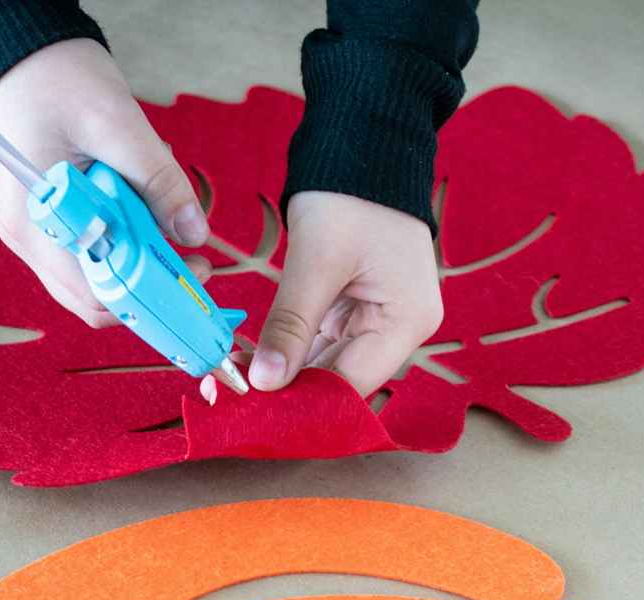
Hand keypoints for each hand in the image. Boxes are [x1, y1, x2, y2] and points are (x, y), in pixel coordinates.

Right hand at [0, 40, 210, 327]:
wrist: (30, 55)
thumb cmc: (61, 82)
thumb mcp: (118, 125)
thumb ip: (159, 180)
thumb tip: (195, 233)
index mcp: (34, 225)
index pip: (94, 296)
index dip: (150, 297)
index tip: (194, 274)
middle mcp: (31, 240)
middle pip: (97, 297)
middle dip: (151, 287)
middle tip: (194, 261)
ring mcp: (40, 233)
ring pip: (100, 278)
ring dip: (142, 262)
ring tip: (170, 227)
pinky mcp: (54, 222)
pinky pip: (97, 253)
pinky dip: (129, 243)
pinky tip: (147, 212)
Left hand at [229, 191, 444, 396]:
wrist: (363, 142)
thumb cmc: (349, 194)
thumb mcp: (317, 260)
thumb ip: (291, 323)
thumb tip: (265, 382)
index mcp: (408, 321)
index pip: (354, 384)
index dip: (305, 403)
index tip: (255, 413)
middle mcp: (403, 327)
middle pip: (344, 378)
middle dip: (291, 391)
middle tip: (235, 400)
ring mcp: (382, 317)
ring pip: (331, 363)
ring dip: (288, 372)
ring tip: (237, 383)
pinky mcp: (361, 305)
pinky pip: (325, 340)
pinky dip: (292, 349)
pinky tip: (256, 359)